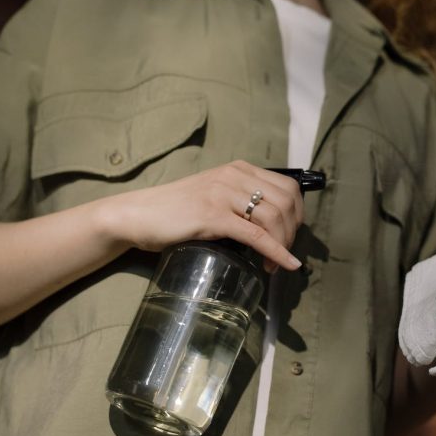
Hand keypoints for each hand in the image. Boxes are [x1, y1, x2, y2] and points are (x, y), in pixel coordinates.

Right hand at [102, 160, 303, 271]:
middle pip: (286, 201)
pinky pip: (255, 235)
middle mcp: (235, 176)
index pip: (288, 186)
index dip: (297, 213)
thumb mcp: (215, 195)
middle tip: (285, 252)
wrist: (138, 214)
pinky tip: (283, 264)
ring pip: (274, 217)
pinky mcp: (212, 216)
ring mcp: (223, 194)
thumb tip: (272, 223)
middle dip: (293, 231)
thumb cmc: (177, 211)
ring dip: (283, 245)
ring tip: (274, 265)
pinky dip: (275, 252)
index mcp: (239, 169)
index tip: (291, 235)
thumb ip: (240, 200)